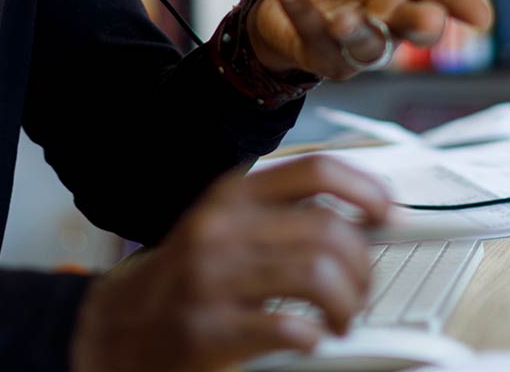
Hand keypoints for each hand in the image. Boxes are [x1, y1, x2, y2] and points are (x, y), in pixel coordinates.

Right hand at [69, 156, 392, 371]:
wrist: (120, 325)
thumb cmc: (186, 276)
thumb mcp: (225, 225)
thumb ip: (283, 215)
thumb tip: (364, 220)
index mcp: (232, 195)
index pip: (316, 171)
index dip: (366, 190)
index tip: (389, 215)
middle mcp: (222, 228)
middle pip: (329, 231)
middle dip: (363, 268)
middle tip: (362, 291)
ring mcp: (213, 278)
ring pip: (318, 276)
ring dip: (348, 306)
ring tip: (341, 321)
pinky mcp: (209, 328)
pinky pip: (288, 327)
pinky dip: (312, 336)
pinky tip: (308, 338)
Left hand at [248, 0, 495, 79]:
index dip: (462, 3)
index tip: (481, 18)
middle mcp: (392, 16)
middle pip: (417, 27)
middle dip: (423, 25)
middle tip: (430, 20)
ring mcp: (360, 41)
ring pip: (369, 44)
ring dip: (358, 29)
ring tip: (344, 16)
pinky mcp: (325, 54)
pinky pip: (314, 35)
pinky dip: (300, 11)